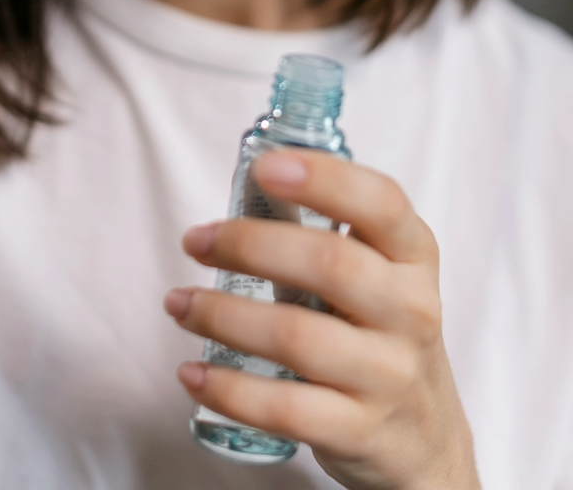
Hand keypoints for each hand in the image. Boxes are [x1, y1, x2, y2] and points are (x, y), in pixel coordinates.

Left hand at [164, 150, 480, 489]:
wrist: (425, 438)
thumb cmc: (381, 334)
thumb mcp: (382, 275)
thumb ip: (331, 233)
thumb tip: (247, 189)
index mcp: (413, 256)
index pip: (381, 203)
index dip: (324, 179)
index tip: (264, 167)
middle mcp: (411, 310)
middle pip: (330, 263)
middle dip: (249, 245)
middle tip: (196, 241)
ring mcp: (388, 375)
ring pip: (296, 337)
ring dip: (223, 315)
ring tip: (179, 303)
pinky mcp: (358, 431)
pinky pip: (283, 407)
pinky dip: (228, 389)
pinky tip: (193, 372)